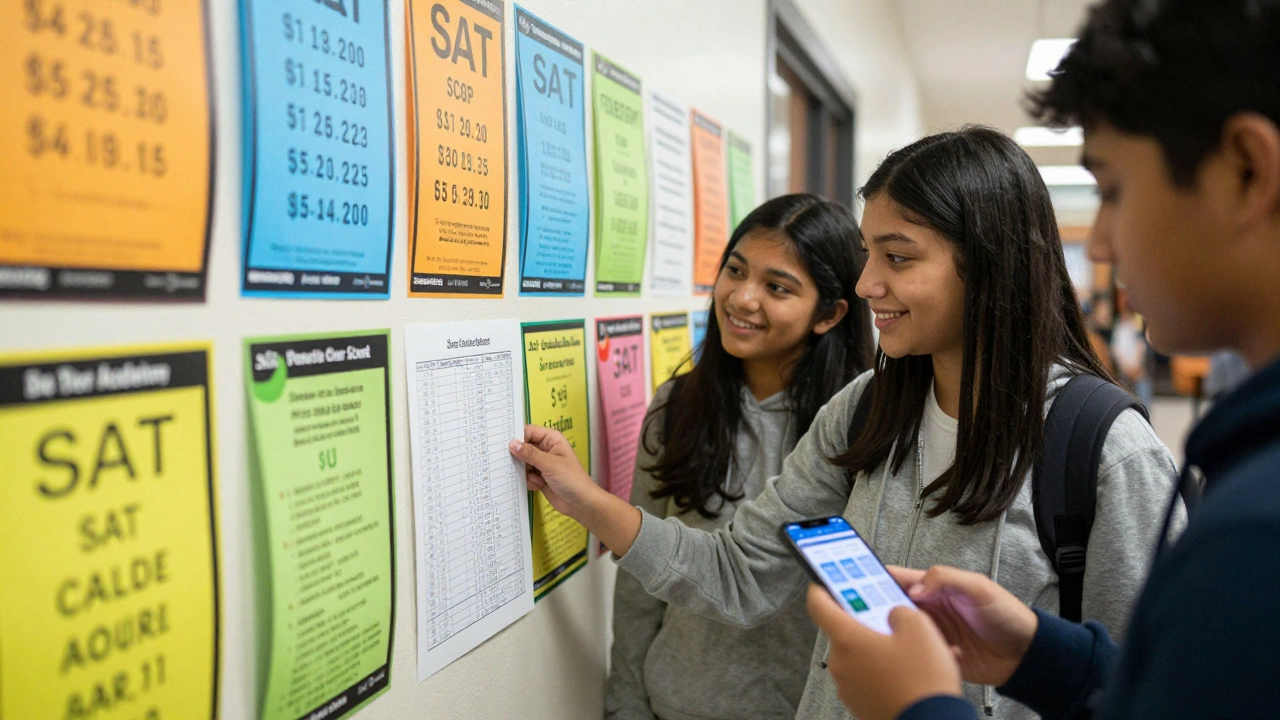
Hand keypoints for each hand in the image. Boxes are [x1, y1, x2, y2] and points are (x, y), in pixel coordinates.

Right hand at [509, 425, 641, 553]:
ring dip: (526, 472)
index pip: (528, 431)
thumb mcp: (550, 465)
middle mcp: (545, 449)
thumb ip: (530, 454)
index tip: (507, 446)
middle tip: (521, 466)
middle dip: (520, 458)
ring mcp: (542, 463)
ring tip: (538, 479)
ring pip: (522, 462)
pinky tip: (540, 486)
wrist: (580, 504)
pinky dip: (529, 481)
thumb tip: (512, 444)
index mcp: (551, 439)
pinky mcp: (539, 476)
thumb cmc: (572, 480)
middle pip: (523, 447)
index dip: (518, 438)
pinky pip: (525, 475)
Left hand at [806, 585, 960, 719]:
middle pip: (844, 631)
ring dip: (878, 649)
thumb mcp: (920, 628)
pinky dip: (882, 671)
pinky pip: (867, 678)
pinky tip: (907, 673)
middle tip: (888, 618)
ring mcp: (848, 686)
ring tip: (907, 651)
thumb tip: (894, 614)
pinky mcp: (860, 704)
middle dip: (866, 623)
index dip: (821, 587)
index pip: (818, 604)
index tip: (824, 580)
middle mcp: (841, 663)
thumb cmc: (922, 683)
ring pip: (858, 656)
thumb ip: (900, 610)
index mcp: (848, 639)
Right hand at [887, 566, 1036, 686]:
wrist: (1025, 654)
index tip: (857, 583)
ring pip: (899, 634)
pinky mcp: (936, 656)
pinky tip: (941, 655)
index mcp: (933, 588)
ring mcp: (930, 634)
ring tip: (907, 638)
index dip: (873, 578)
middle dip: (877, 611)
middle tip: (875, 616)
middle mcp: (927, 610)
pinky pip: (918, 657)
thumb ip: (945, 579)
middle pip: (889, 607)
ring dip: (900, 637)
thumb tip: (914, 588)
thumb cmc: (1008, 615)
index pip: (896, 578)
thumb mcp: (979, 587)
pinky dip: (922, 657)